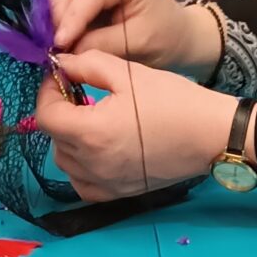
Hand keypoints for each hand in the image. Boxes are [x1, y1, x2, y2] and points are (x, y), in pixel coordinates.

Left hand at [35, 50, 235, 197]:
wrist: (211, 136)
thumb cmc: (173, 100)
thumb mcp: (129, 73)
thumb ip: (87, 65)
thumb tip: (60, 63)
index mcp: (91, 132)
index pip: (46, 115)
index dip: (48, 92)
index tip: (62, 78)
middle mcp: (92, 164)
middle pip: (54, 138)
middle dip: (60, 112)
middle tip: (80, 94)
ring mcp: (104, 183)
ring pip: (65, 162)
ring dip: (68, 139)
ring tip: (91, 121)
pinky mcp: (118, 194)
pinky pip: (82, 184)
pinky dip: (81, 167)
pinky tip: (97, 150)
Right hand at [48, 0, 221, 74]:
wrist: (174, 34)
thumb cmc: (162, 38)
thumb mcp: (135, 45)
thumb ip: (98, 44)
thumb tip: (63, 50)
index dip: (72, 16)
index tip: (60, 43)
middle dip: (57, 9)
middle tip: (53, 42)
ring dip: (53, 9)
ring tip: (55, 38)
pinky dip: (56, 10)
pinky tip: (58, 32)